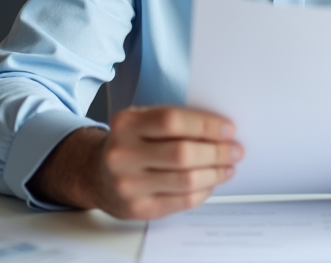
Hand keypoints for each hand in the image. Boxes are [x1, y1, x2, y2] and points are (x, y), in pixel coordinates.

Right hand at [30, 106, 242, 219]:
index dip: (205, 125)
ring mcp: (128, 185)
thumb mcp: (141, 121)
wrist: (95, 174)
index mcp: (125, 124)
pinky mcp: (137, 209)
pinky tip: (211, 182)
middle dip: (216, 152)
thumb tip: (220, 130)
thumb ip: (173, 121)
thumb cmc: (129, 142)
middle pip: (182, 153)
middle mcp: (122, 154)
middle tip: (235, 150)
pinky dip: (203, 191)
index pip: (172, 121)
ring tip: (228, 167)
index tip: (228, 129)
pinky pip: (182, 201)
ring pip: (185, 180)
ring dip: (215, 173)